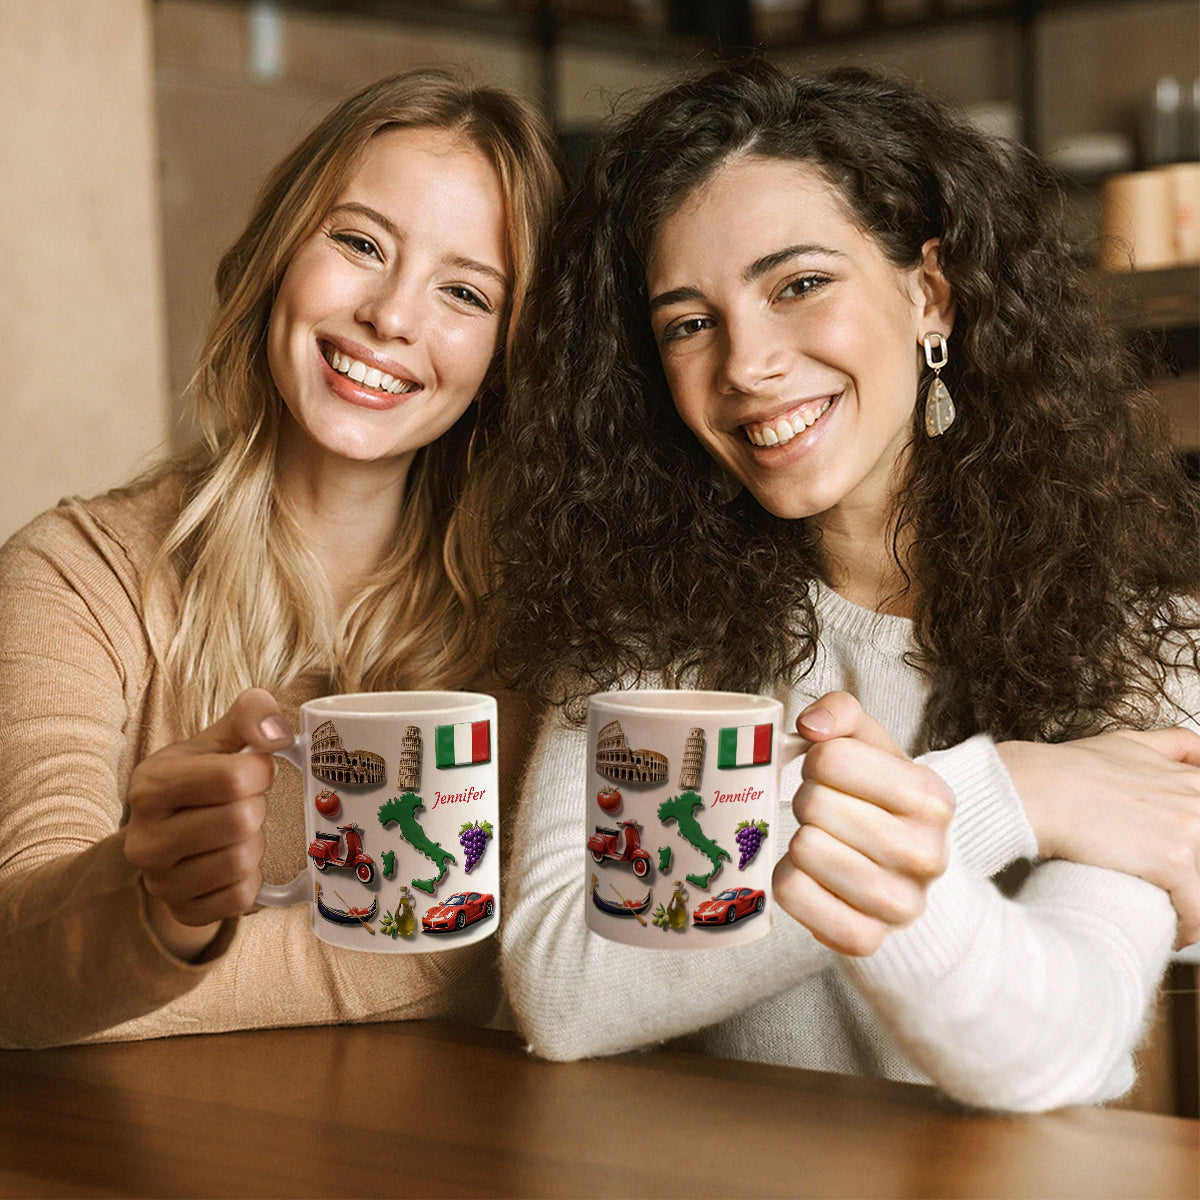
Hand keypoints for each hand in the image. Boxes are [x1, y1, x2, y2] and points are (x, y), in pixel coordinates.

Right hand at [124, 688, 292, 958]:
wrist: (169, 836)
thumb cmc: (201, 780)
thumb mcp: (218, 739)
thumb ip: (250, 715)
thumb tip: (278, 732)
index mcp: (150, 785)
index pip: (232, 778)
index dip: (260, 772)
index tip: (255, 771)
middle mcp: (145, 838)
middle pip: (241, 821)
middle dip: (257, 808)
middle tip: (245, 804)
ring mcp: (160, 882)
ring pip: (243, 861)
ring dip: (255, 843)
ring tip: (238, 833)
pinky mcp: (182, 911)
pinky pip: (241, 898)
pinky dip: (251, 879)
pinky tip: (235, 861)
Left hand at [773, 691, 953, 956]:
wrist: (904, 872)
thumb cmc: (877, 798)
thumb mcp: (870, 745)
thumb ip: (842, 712)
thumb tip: (811, 725)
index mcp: (932, 797)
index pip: (829, 758)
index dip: (816, 760)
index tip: (830, 774)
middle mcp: (927, 854)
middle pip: (813, 804)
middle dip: (807, 800)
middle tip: (824, 811)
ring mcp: (900, 905)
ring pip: (803, 850)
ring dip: (798, 839)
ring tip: (821, 841)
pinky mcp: (865, 940)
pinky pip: (792, 894)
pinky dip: (788, 880)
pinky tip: (811, 875)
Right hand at [997, 727, 1199, 947]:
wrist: (1036, 789)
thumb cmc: (1067, 769)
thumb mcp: (1126, 743)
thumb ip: (1171, 744)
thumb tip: (1198, 750)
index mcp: (1190, 780)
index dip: (1194, 846)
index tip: (1185, 863)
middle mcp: (1197, 802)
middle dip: (1193, 877)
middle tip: (1171, 889)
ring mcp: (1190, 831)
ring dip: (1193, 905)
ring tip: (1172, 917)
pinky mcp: (1174, 861)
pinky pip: (1198, 911)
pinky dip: (1189, 928)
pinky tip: (1173, 933)